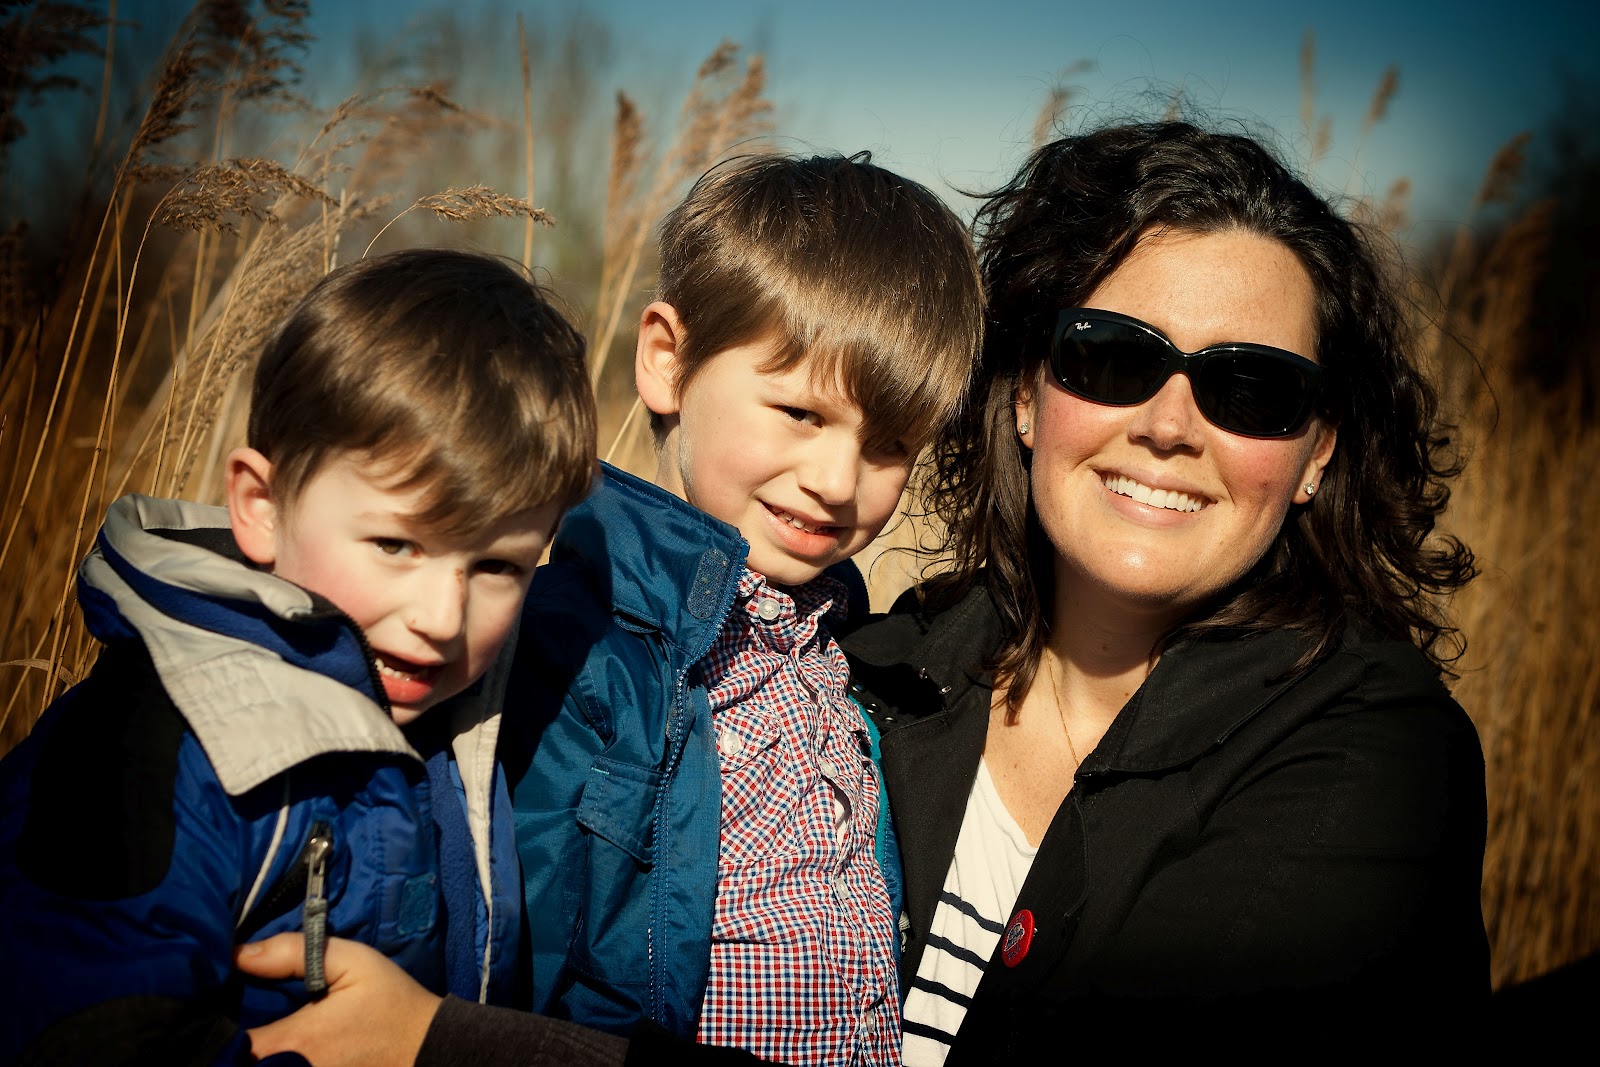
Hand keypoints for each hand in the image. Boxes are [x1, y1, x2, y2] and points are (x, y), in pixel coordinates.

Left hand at [235, 933, 441, 1066]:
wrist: (428, 1047)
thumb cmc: (391, 1003)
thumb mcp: (352, 961)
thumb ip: (294, 952)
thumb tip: (238, 953)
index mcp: (293, 1041)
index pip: (228, 1042)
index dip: (215, 1024)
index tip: (215, 1002)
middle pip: (235, 1062)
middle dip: (227, 1042)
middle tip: (229, 1014)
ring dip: (250, 1054)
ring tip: (250, 1028)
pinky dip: (271, 1061)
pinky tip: (274, 1047)